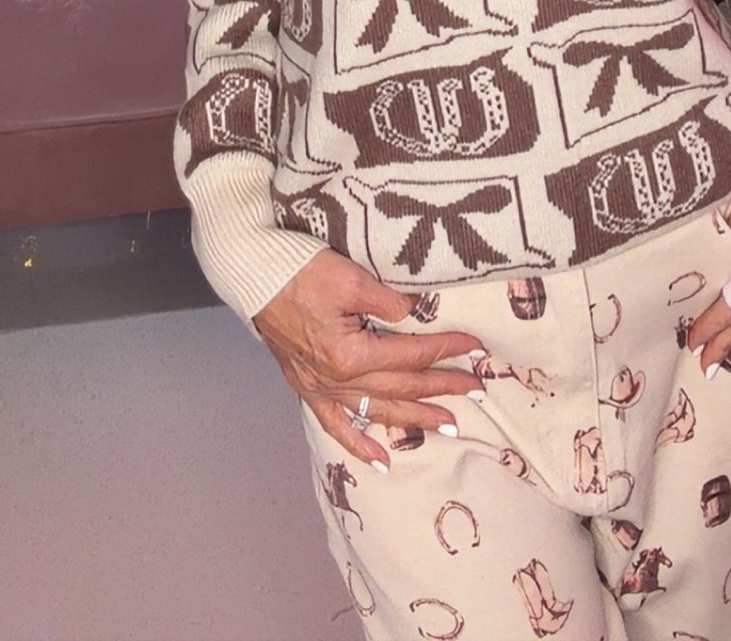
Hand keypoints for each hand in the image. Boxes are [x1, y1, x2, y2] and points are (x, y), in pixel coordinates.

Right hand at [253, 248, 483, 470]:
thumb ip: (388, 300)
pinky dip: (358, 444)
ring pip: (377, 409)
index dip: (446, 349)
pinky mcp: (306, 387)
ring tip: (449, 426)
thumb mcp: (350, 277)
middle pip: (401, 385)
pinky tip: (380, 462)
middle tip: (477, 391)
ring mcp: (320, 387)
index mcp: (350, 354)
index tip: (475, 346)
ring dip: (415, 418)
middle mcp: (337, 379)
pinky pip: (335, 425)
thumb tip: (418, 313)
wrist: (253, 274)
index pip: (411, 354)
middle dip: (443, 387)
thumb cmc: (299, 268)